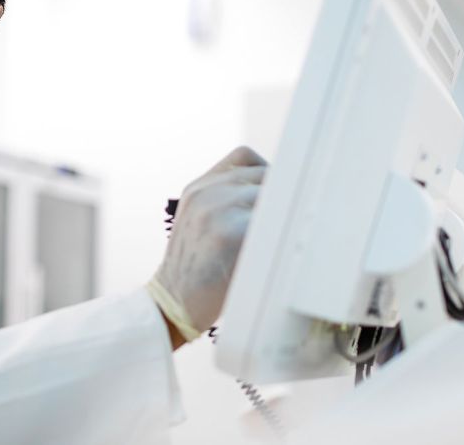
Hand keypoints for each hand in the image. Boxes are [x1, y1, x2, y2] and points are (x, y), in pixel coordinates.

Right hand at [148, 146, 266, 344]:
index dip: (267, 175)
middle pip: (264, 175)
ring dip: (284, 218)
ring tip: (285, 241)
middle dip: (282, 197)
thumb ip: (226, 200)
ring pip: (273, 197)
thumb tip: (280, 191)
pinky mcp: (230, 232)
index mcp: (199, 187)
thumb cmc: (197, 270)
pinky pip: (273, 223)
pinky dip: (282, 236)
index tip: (281, 196)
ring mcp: (216, 209)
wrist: (172, 305)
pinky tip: (280, 254)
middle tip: (291, 223)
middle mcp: (206, 192)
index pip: (245, 158)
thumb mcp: (199, 222)